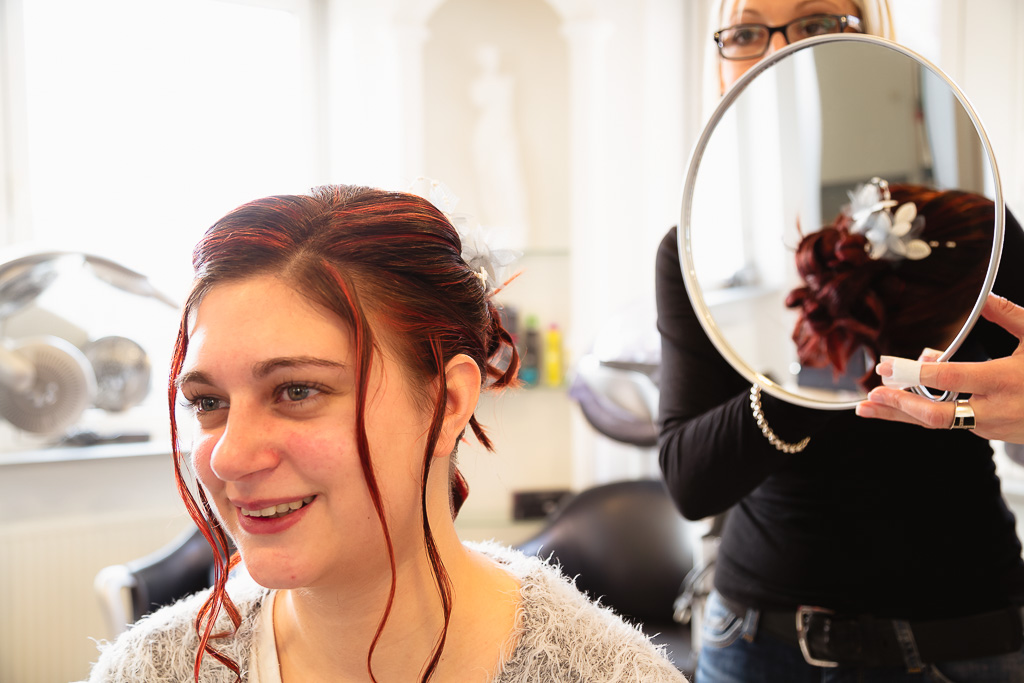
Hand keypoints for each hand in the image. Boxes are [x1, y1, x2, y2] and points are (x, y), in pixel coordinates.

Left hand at [855, 294, 1023, 442]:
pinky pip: (949, 421)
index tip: (887, 365)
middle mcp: (995, 408)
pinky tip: (898, 399)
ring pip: (938, 422)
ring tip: (867, 406)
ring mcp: (991, 425)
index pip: (950, 379)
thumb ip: (1009, 316)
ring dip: (902, 414)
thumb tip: (982, 297)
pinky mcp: (989, 432)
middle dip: (899, 406)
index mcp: (1005, 380)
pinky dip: (922, 411)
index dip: (914, 373)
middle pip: (937, 416)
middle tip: (869, 395)